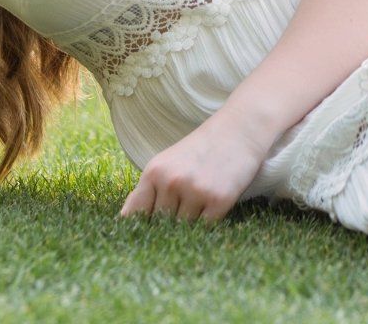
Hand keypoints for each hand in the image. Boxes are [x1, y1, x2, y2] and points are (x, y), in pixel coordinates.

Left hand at [118, 110, 273, 222]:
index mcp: (154, 172)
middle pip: (160, 225)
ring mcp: (195, 191)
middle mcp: (171, 182)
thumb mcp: (168, 162)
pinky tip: (211, 211)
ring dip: (189, 227)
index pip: (135, 214)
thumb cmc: (201, 149)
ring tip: (199, 208)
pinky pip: (205, 228)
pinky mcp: (219, 200)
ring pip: (183, 229)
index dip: (138, 228)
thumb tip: (127, 217)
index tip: (142, 237)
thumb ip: (149, 189)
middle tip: (179, 220)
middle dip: (167, 227)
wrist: (239, 130)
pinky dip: (206, 226)